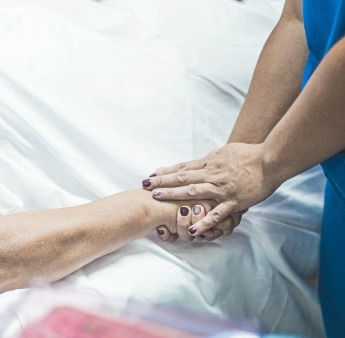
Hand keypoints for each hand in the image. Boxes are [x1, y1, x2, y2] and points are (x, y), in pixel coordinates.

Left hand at [143, 143, 280, 236]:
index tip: (150, 175)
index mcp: (209, 163)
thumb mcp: (224, 153)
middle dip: (162, 182)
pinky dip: (204, 222)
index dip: (166, 172)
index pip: (183, 167)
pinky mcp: (233, 202)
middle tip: (144, 185)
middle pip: (182, 177)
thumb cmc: (248, 155)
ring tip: (158, 199)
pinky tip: (192, 229)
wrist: (270, 160)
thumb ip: (209, 160)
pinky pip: (216, 214)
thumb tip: (195, 163)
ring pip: (194, 192)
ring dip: (175, 195)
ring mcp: (221, 189)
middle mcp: (212, 175)